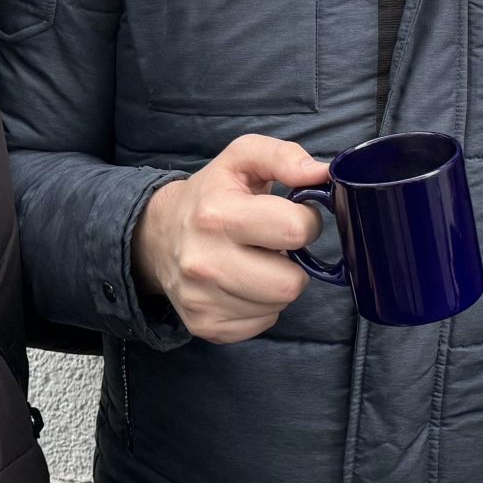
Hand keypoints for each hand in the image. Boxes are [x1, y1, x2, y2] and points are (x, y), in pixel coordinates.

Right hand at [132, 134, 328, 342]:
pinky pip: (263, 323)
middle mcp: (204, 261)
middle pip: (291, 282)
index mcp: (217, 215)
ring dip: (278, 283)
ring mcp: (202, 299)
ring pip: (279, 304)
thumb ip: (284, 157)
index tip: (291, 216)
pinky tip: (244, 283)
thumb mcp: (241, 158)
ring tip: (257, 261)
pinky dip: (262, 305)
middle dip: (295, 262)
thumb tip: (323, 173)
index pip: (295, 230)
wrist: (159, 235)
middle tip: (276, 245)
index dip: (305, 221)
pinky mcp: (205, 325)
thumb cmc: (210, 194)